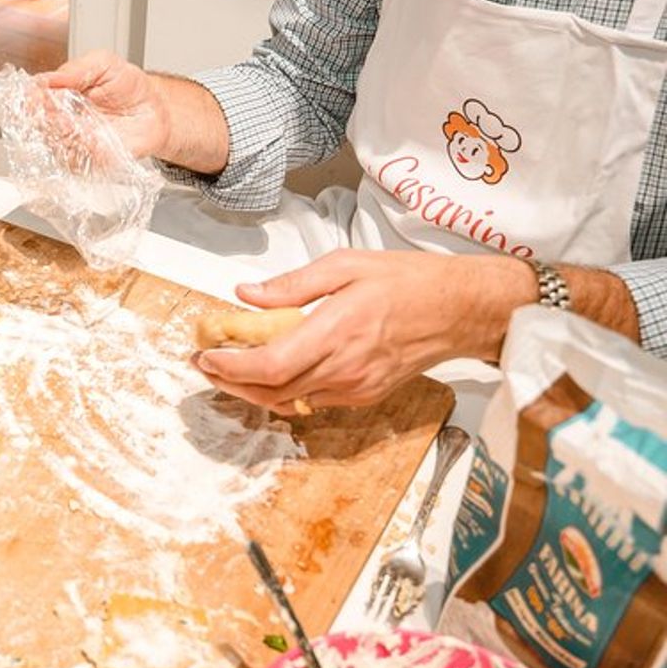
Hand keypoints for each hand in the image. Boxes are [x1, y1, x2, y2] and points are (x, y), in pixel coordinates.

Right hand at [44, 50, 169, 158]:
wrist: (155, 111)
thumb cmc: (129, 87)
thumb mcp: (104, 64)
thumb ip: (75, 69)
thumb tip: (45, 78)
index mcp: (59, 94)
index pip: (34, 97)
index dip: (33, 97)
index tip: (37, 95)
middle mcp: (61, 119)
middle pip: (39, 122)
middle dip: (46, 116)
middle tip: (56, 108)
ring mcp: (72, 141)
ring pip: (54, 143)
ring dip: (62, 134)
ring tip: (73, 123)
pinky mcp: (86, 160)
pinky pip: (75, 161)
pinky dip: (82, 150)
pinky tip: (91, 139)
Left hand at [191, 250, 532, 413]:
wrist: (461, 311)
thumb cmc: (409, 282)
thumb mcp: (346, 265)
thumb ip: (292, 284)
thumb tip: (246, 294)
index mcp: (335, 331)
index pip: (269, 365)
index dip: (230, 368)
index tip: (206, 357)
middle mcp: (343, 367)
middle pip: (270, 392)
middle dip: (230, 382)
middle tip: (206, 364)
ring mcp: (354, 387)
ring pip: (288, 402)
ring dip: (253, 390)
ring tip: (231, 368)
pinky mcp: (363, 396)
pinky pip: (312, 401)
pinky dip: (284, 391)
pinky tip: (273, 372)